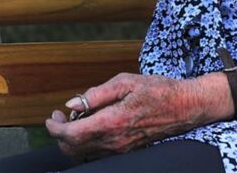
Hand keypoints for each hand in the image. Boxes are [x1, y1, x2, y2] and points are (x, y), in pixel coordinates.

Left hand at [44, 73, 207, 159]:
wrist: (185, 107)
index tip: (51, 117)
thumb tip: (72, 103)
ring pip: (84, 154)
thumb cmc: (156, 90)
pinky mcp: (126, 151)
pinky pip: (98, 154)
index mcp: (112, 122)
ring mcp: (121, 149)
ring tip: (76, 117)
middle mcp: (115, 141)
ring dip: (73, 138)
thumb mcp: (124, 82)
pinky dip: (87, 143)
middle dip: (60, 134)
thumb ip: (95, 94)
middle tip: (60, 116)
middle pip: (73, 149)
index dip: (55, 128)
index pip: (72, 135)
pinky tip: (91, 125)